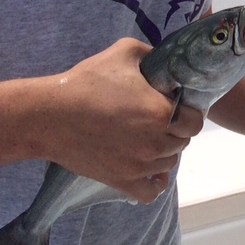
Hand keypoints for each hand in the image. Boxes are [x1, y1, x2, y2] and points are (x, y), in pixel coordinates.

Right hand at [42, 39, 203, 202]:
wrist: (49, 115)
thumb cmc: (87, 81)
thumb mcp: (125, 52)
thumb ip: (152, 54)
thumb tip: (165, 61)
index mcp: (162, 112)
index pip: (195, 121)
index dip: (188, 112)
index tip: (174, 105)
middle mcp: (156, 142)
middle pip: (182, 142)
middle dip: (175, 129)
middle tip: (157, 119)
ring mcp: (139, 165)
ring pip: (168, 164)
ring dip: (163, 152)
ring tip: (146, 138)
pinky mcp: (121, 181)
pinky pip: (150, 192)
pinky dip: (153, 183)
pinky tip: (147, 169)